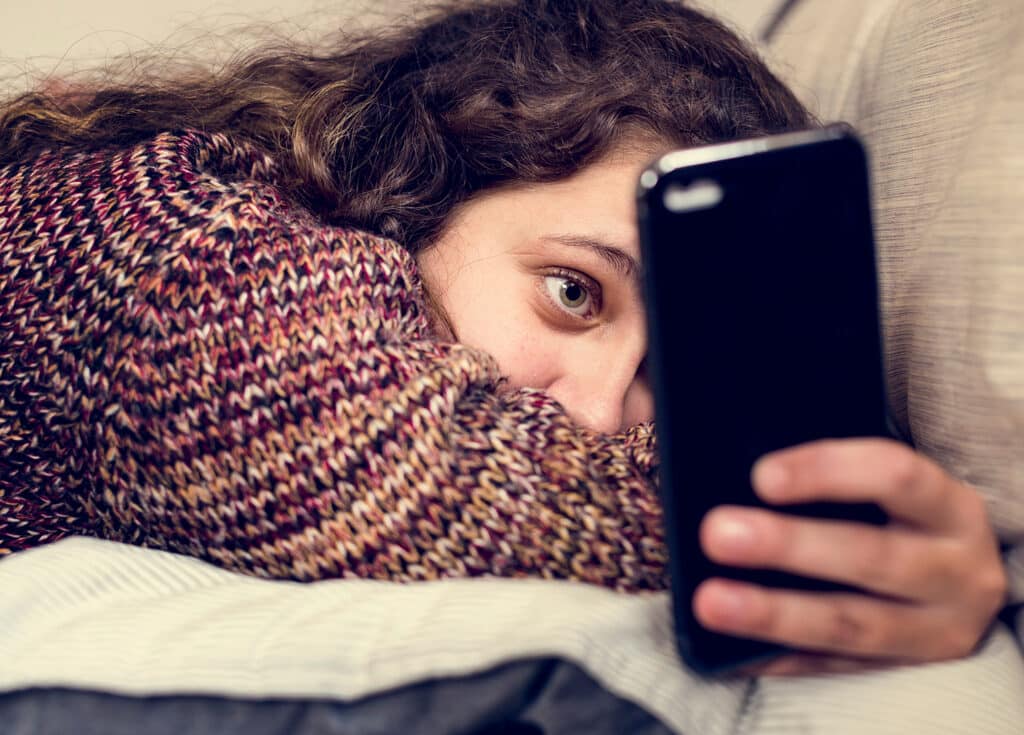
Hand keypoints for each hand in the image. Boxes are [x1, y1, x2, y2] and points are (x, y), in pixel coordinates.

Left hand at [693, 439, 1007, 676]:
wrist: (958, 583)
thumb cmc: (901, 518)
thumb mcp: (892, 491)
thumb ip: (829, 482)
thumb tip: (738, 481)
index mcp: (949, 507)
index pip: (894, 475)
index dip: (826, 471)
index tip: (761, 476)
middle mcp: (956, 571)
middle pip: (870, 556)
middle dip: (788, 545)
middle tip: (717, 534)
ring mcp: (937, 630)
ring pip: (851, 624)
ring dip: (774, 613)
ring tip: (711, 602)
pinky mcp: (908, 674)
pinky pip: (835, 669)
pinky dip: (781, 659)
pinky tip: (735, 651)